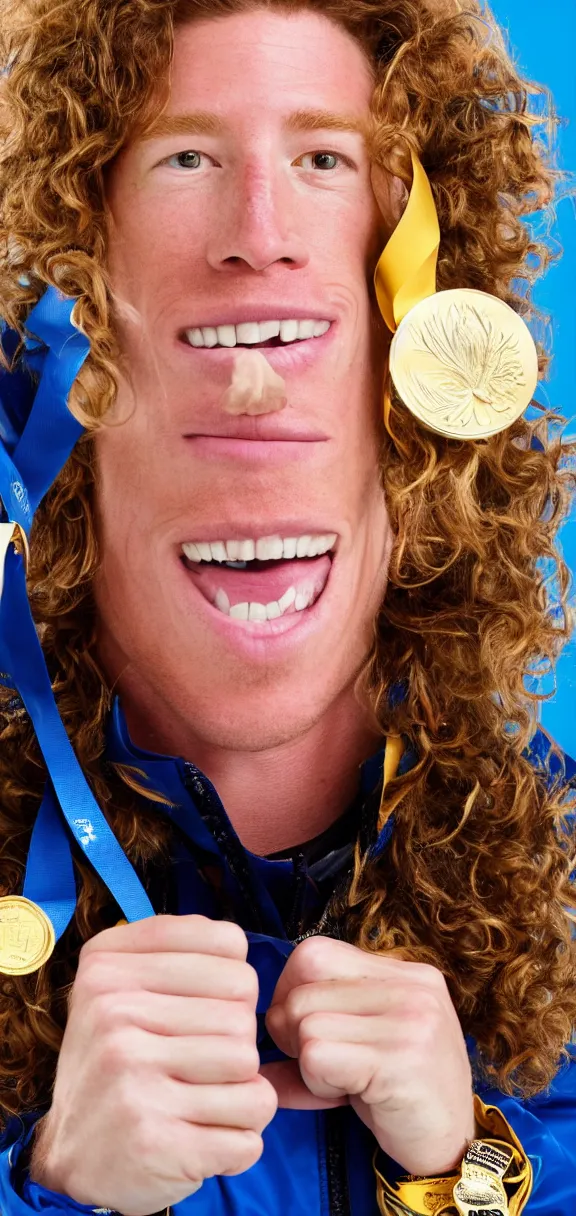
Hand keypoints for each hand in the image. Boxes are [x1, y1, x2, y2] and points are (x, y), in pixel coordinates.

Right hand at [31, 915, 276, 1215]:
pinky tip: (202, 1140)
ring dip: (239, 1093)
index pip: (228, 944)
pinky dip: (239, 1138)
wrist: (71, 1160)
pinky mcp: (154, 1140)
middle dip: (236, 1043)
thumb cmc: (115, 1066)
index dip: (231, 983)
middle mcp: (112, 1014)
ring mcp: (131, 1077)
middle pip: (242, 1008)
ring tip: (198, 1103)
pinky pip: (249, 1123)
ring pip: (250, 1065)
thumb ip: (174, 953)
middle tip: (196, 1069)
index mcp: (107, 966)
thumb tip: (233, 943)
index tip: (197, 1011)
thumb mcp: (118, 990)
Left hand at [260, 937, 474, 1175]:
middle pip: (303, 989)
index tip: (302, 1031)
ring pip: (306, 1024)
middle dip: (293, 1034)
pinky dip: (318, 1083)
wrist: (454, 1149)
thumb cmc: (400, 1096)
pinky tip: (349, 1095)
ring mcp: (410, 1020)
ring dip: (309, 1064)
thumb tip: (247, 1046)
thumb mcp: (360, 1051)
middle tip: (322, 1067)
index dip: (290, 992)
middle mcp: (411, 987)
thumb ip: (312, 1034)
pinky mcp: (400, 1060)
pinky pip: (317, 1055)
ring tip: (343, 1082)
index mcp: (403, 973)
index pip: (313, 953)